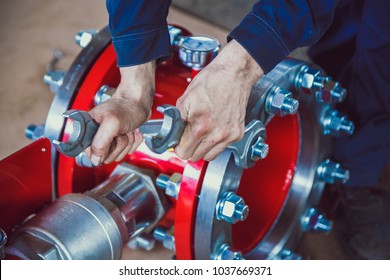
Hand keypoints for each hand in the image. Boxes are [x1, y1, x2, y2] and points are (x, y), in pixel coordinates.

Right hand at [85, 62, 155, 165]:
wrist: (139, 100)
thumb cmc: (126, 107)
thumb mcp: (112, 123)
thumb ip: (100, 143)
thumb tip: (95, 160)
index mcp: (88, 129)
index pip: (90, 153)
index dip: (102, 149)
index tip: (109, 138)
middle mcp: (96, 135)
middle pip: (106, 156)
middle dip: (118, 144)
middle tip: (120, 131)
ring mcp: (109, 139)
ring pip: (118, 154)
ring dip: (127, 142)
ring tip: (126, 129)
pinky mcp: (120, 140)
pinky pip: (128, 151)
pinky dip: (134, 141)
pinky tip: (132, 131)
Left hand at [175, 39, 263, 161]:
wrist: (234, 73)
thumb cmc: (212, 81)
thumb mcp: (185, 99)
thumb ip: (178, 120)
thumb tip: (173, 134)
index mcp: (201, 126)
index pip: (184, 153)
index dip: (178, 147)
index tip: (179, 142)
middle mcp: (217, 134)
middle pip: (196, 157)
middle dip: (189, 148)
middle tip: (189, 136)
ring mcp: (229, 135)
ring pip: (210, 156)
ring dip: (203, 148)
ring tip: (202, 134)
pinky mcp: (238, 134)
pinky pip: (223, 147)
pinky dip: (216, 142)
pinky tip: (214, 129)